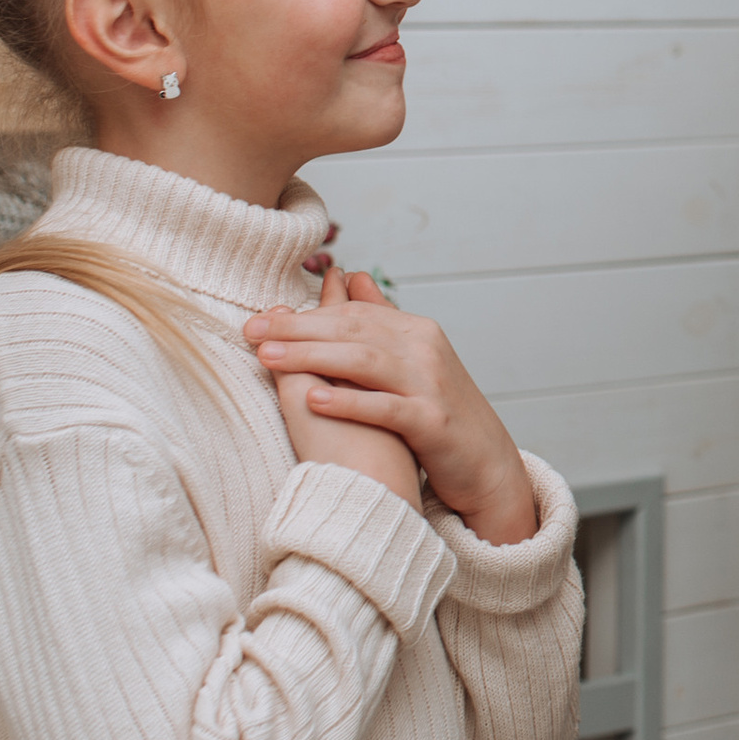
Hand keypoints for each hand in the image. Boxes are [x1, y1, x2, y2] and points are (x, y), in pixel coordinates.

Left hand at [248, 273, 536, 545]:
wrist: (488, 463)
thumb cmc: (439, 411)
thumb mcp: (415, 358)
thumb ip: (383, 318)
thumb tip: (353, 276)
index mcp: (418, 331)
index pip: (353, 314)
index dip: (305, 314)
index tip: (260, 319)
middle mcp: (426, 351)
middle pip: (354, 331)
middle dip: (298, 329)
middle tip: (251, 330)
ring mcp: (431, 385)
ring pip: (365, 361)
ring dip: (312, 356)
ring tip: (267, 357)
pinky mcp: (432, 423)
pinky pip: (385, 408)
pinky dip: (349, 402)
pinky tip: (313, 400)